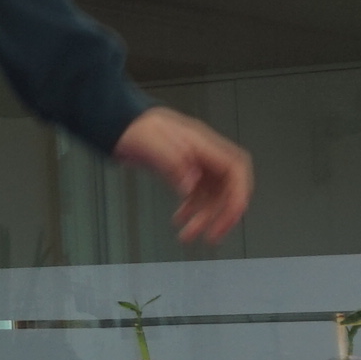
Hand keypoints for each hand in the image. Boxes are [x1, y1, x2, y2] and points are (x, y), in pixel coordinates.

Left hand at [114, 107, 253, 244]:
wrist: (122, 123)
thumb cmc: (136, 127)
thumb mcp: (151, 143)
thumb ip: (172, 163)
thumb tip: (189, 186)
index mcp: (202, 143)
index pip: (235, 168)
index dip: (238, 193)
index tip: (232, 215)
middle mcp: (204, 153)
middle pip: (228, 186)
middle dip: (224, 213)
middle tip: (213, 235)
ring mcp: (196, 163)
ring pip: (212, 195)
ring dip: (203, 217)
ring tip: (188, 236)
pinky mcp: (186, 171)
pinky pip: (198, 195)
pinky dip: (191, 210)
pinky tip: (179, 220)